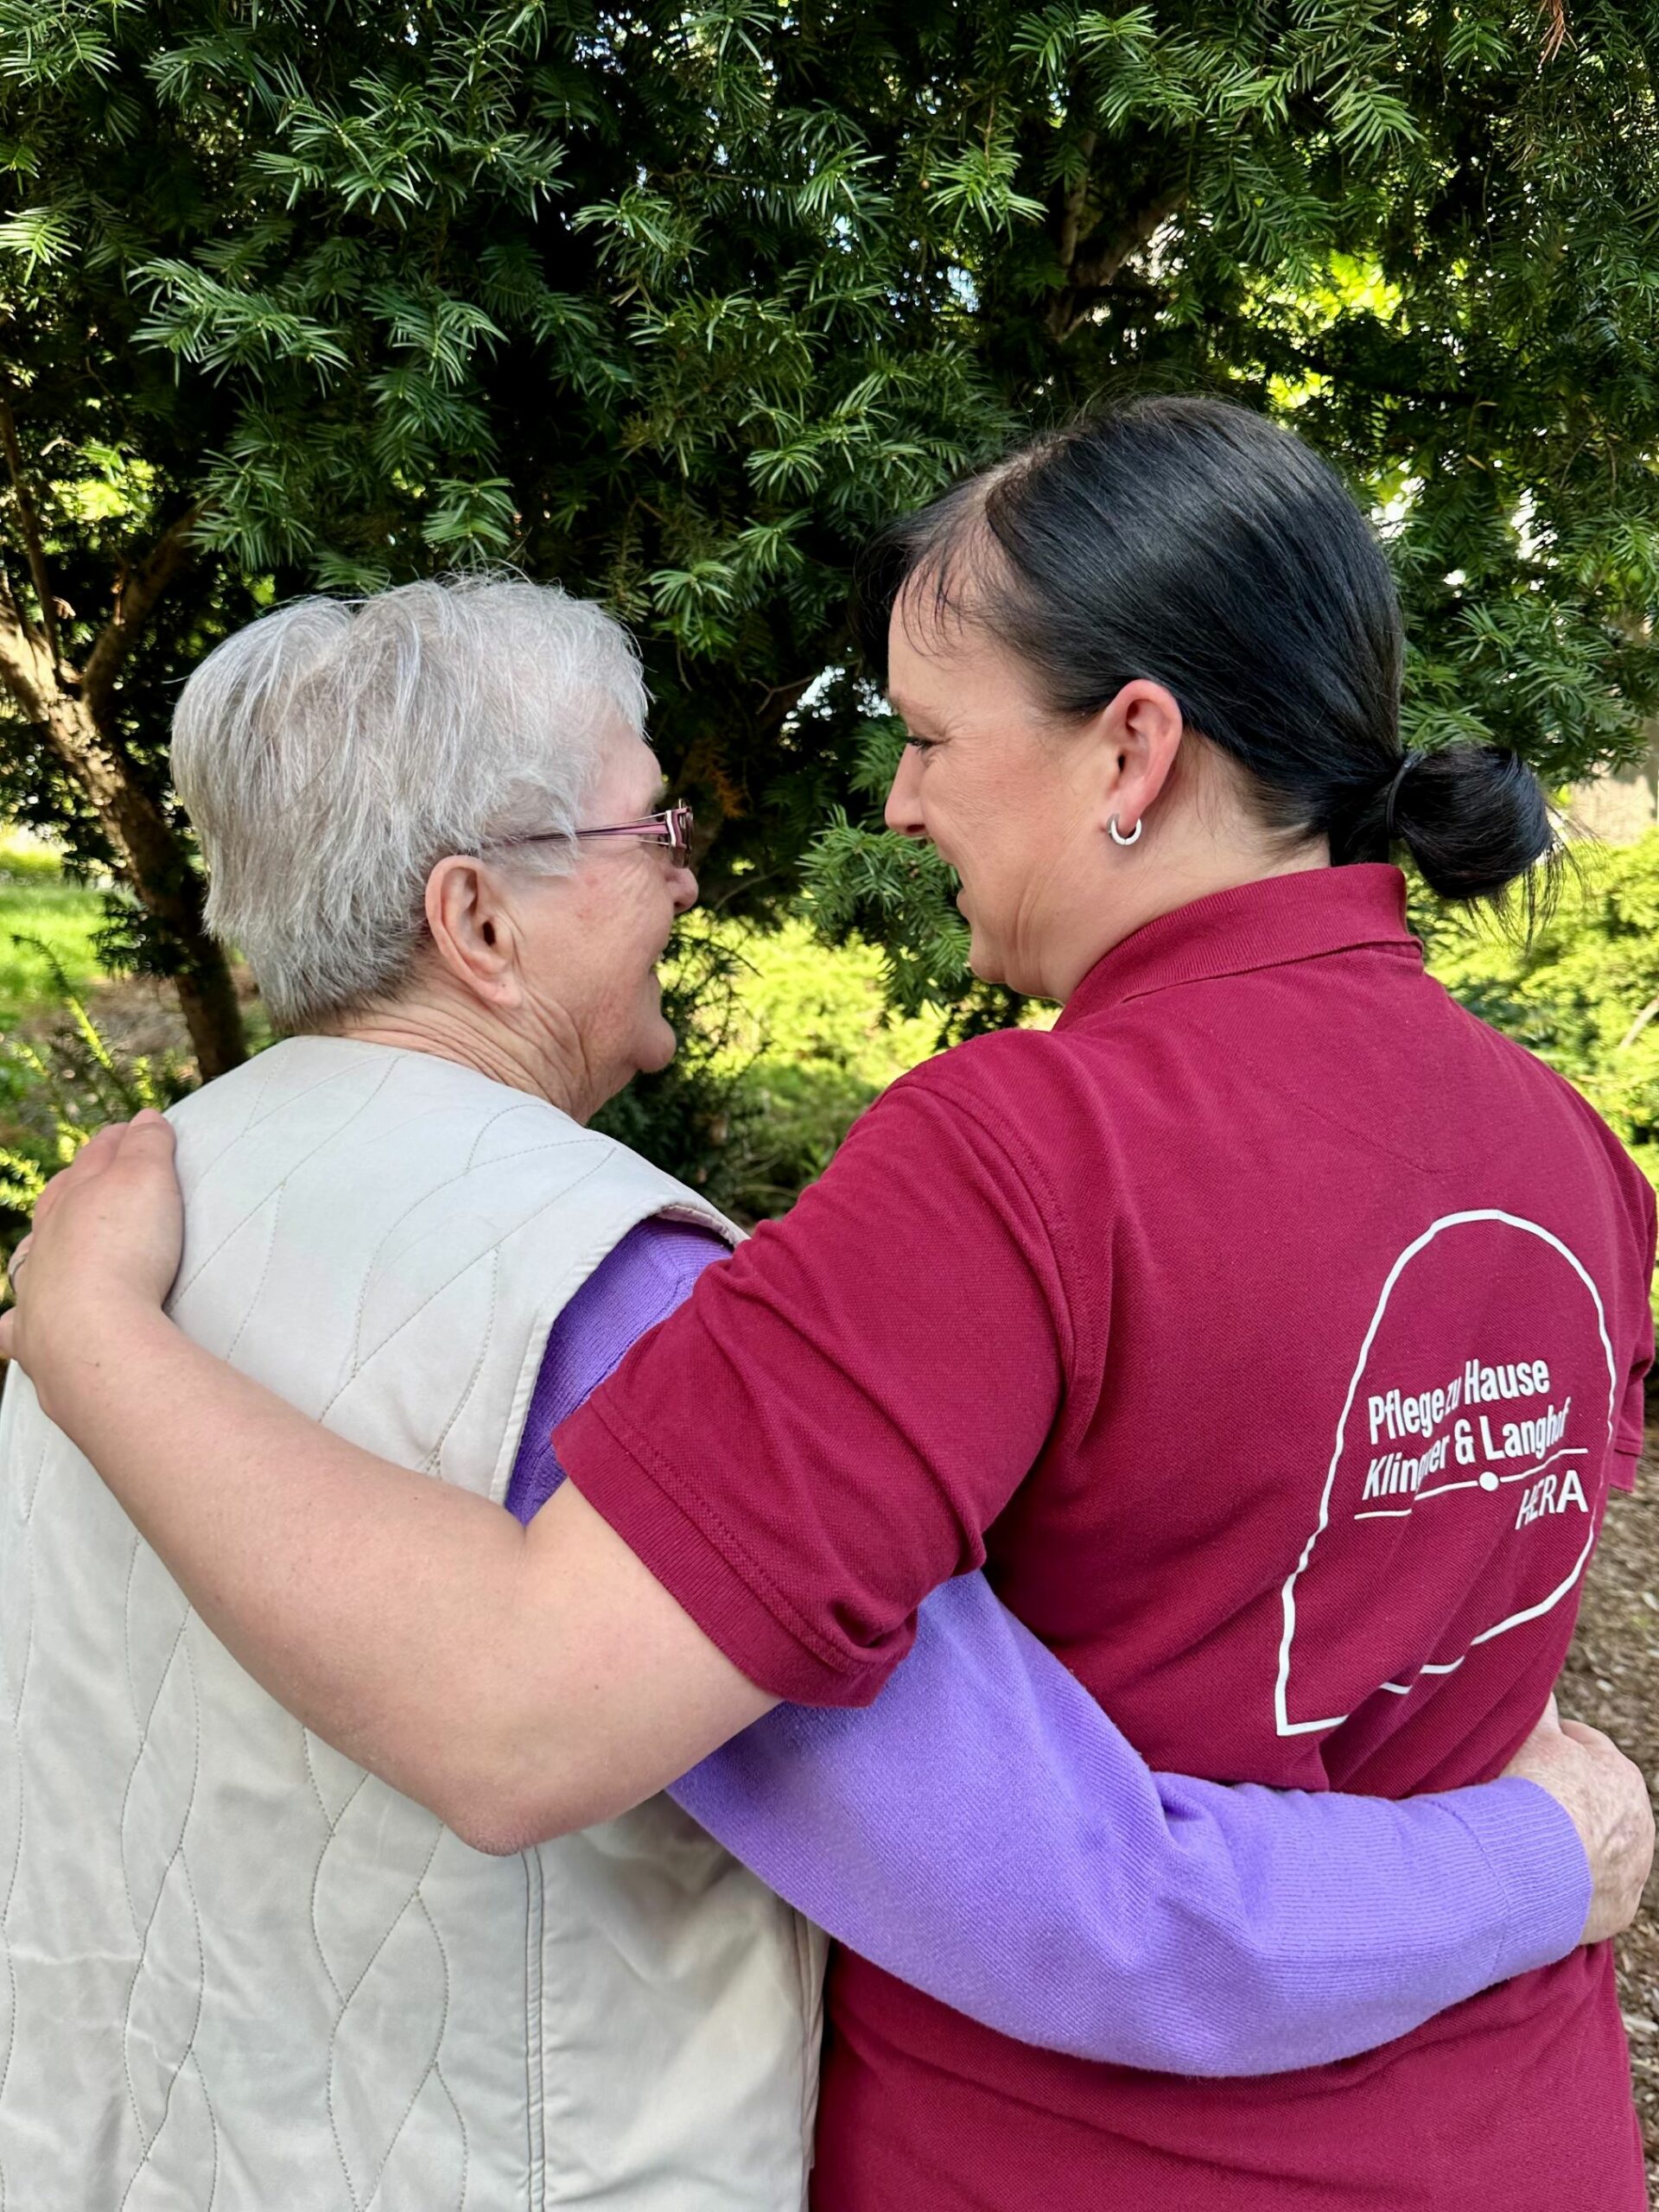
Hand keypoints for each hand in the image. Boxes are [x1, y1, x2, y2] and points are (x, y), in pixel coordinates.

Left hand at [0, 1111, 183, 1424]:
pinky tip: (17, 1320)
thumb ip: (147, 1147)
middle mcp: (47, 1240)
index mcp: (74, 1198)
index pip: (95, 1159)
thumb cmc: (124, 1250)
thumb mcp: (147, 1181)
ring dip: (41, 1245)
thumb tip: (145, 1118)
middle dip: (74, 1184)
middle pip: (58, 1202)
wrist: (93, 1332)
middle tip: (89, 1174)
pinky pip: (14, 1327)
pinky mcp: (34, 1338)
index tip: (127, 1132)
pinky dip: (14, 1320)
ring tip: (49, 1238)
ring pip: (32, 1256)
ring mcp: (35, 1288)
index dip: (114, 1142)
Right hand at [1503, 1694, 1654, 1944]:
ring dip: (1573, 1841)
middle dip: (1567, 1795)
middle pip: (1598, 1799)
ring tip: (1529, 1839)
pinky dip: (1573, 1883)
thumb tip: (1537, 1681)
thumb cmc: (1531, 1792)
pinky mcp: (1619, 1910)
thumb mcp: (1531, 1735)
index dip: (1552, 1744)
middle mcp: (1640, 1823)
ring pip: (1602, 1847)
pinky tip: (1542, 1876)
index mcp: (1622, 1774)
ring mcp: (1632, 1870)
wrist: (1531, 1866)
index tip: (1525, 1750)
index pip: (1586, 1746)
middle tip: (1522, 1796)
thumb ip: (1539, 1708)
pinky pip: (1594, 1891)